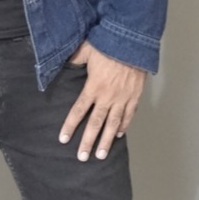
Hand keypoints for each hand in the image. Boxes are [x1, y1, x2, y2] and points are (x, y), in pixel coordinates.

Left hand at [59, 42, 145, 161]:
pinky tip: (118, 135)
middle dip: (88, 142)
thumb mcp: (86, 49)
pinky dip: (124, 126)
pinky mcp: (134, 97)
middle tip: (82, 157)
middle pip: (95, 123)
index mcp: (93, 87)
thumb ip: (74, 59)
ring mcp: (122, 99)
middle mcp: (107, 97)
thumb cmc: (108, 44)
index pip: (78, 110)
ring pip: (113, 124)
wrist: (133, 42)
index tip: (64, 139)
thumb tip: (63, 63)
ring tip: (101, 155)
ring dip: (106, 141)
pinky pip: (128, 115)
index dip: (70, 125)